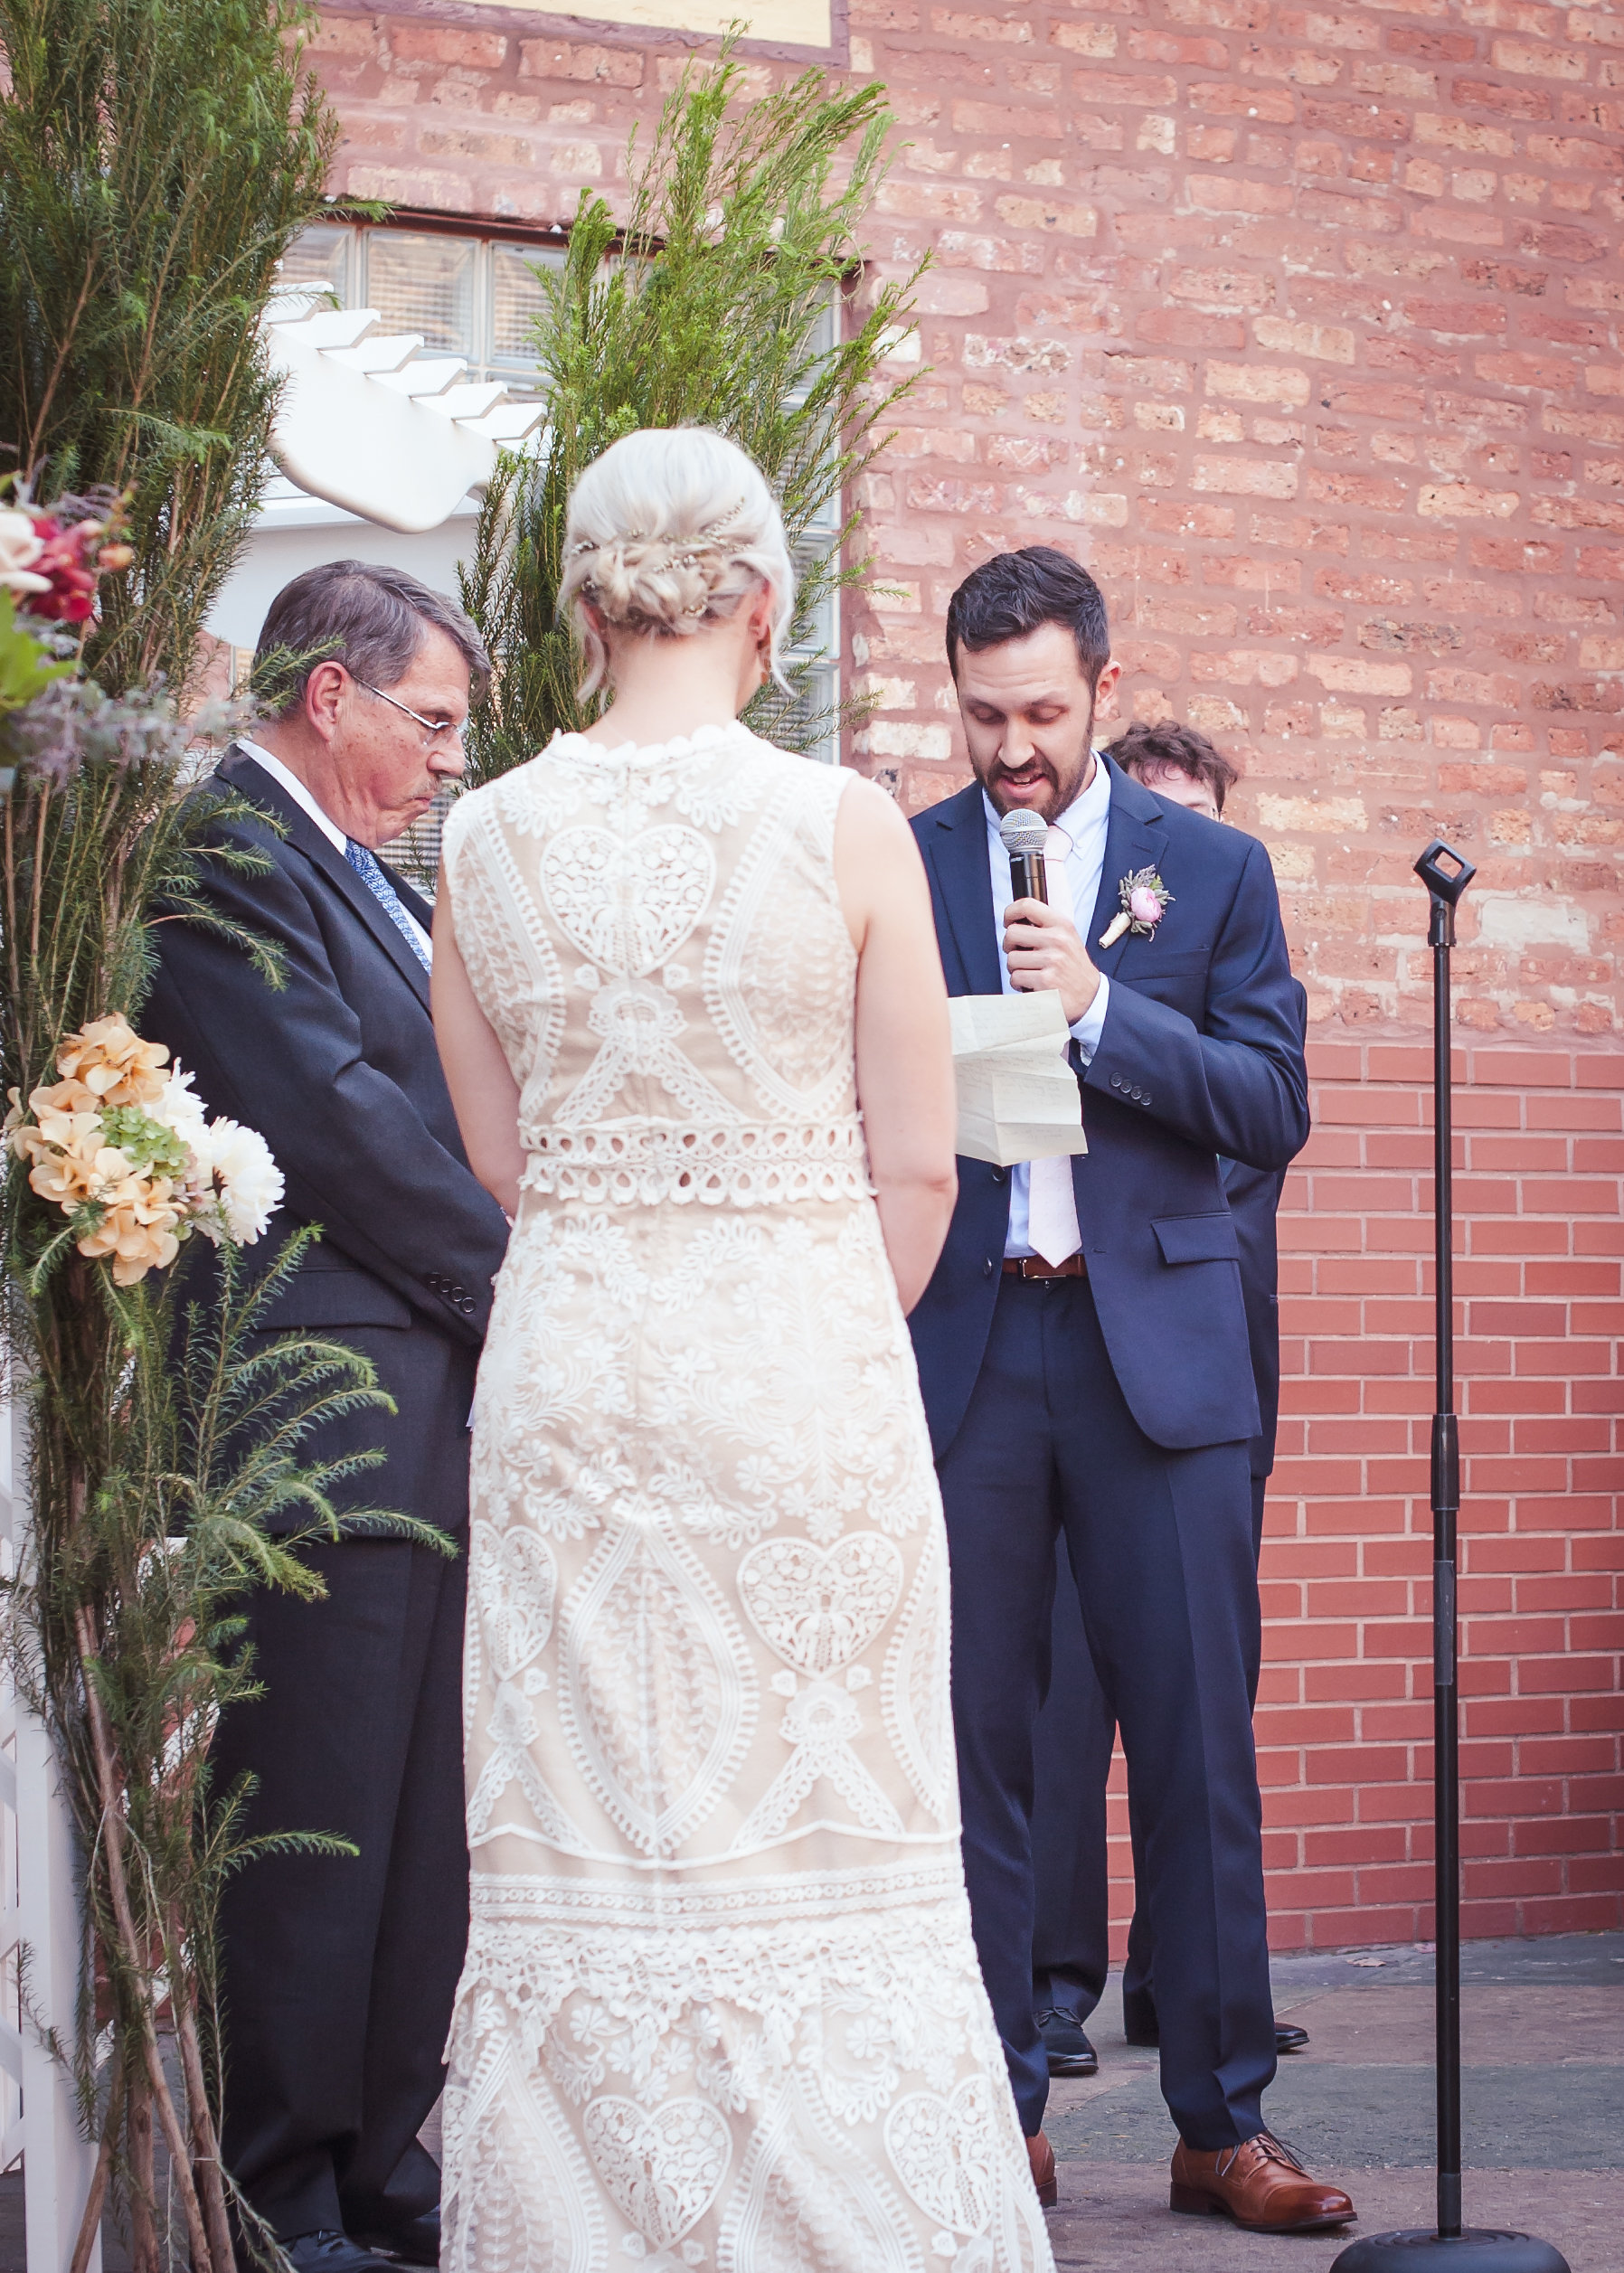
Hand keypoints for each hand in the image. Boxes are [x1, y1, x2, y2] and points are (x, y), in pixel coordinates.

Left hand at [1002, 897, 1100, 1024]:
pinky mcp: (1046, 981)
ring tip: (1031, 972)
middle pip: (1011, 934)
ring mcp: (1052, 961)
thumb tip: (1014, 921)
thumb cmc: (1073, 967)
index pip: (1027, 905)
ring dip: (1016, 969)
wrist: (1091, 996)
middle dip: (1010, 946)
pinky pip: (1016, 978)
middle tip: (1020, 954)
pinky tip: (1033, 984)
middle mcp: (1058, 940)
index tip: (1008, 922)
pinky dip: (1019, 984)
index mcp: (1062, 925)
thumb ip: (1044, 927)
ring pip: (1011, 959)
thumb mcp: (1067, 938)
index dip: (1010, 913)